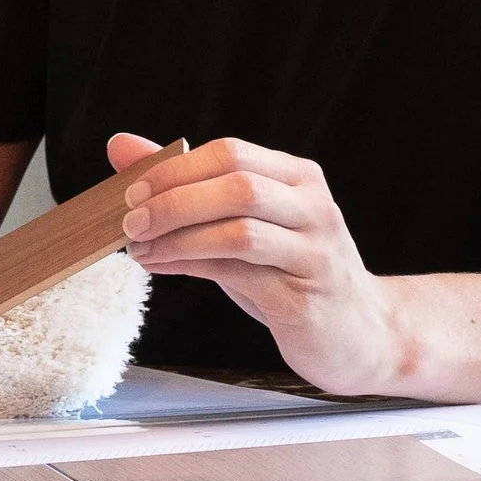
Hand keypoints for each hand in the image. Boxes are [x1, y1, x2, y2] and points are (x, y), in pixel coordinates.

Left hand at [110, 129, 407, 396]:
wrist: (360, 335)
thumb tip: (121, 145)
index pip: (232, 153)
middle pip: (237, 185)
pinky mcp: (304, 299)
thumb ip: (186, 183)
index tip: (131, 190)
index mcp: (300, 177)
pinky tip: (163, 268)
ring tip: (140, 249)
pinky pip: (241, 275)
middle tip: (130, 220)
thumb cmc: (290, 272)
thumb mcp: (241, 221)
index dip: (176, 169)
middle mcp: (314, 208)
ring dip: (178, 238)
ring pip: (240, 231)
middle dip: (173, 200)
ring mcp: (314, 253)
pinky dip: (191, 267)